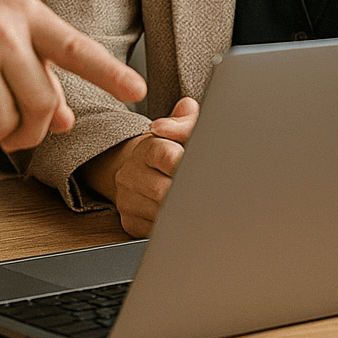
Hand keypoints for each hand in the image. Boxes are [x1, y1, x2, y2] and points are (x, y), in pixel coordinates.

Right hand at [0, 0, 146, 152]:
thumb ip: (36, 73)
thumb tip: (64, 116)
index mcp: (27, 14)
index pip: (77, 48)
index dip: (109, 72)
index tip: (139, 90)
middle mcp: (3, 27)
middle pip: (40, 103)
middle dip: (30, 131)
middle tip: (14, 136)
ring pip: (5, 119)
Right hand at [102, 97, 199, 237]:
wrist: (141, 169)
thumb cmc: (168, 149)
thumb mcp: (180, 128)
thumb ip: (186, 119)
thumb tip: (187, 107)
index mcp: (146, 148)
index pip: (165, 155)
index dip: (185, 164)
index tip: (201, 170)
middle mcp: (130, 174)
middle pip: (163, 190)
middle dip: (189, 194)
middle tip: (209, 195)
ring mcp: (127, 199)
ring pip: (160, 214)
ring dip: (184, 213)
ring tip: (202, 207)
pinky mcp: (129, 222)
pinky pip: (155, 231)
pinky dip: (175, 227)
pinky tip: (185, 218)